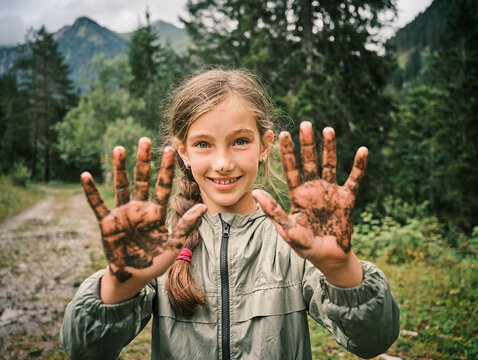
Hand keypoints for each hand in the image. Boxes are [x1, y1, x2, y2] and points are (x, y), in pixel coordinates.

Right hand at [81, 138, 206, 284]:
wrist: (133, 276)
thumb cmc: (155, 261)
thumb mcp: (174, 244)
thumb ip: (187, 225)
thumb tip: (204, 206)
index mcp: (156, 212)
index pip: (163, 186)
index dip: (166, 169)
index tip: (170, 150)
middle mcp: (140, 208)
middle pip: (142, 180)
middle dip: (143, 161)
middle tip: (145, 140)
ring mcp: (123, 214)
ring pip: (121, 186)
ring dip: (119, 168)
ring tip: (119, 148)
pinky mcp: (107, 223)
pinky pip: (98, 205)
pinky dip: (91, 192)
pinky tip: (86, 176)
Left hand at [252, 122, 366, 283]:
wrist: (327, 257)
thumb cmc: (304, 244)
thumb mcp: (287, 229)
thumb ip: (273, 211)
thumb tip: (255, 192)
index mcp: (297, 194)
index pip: (291, 168)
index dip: (288, 152)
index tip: (283, 134)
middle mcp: (313, 188)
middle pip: (309, 161)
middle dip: (307, 144)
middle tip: (305, 124)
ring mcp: (330, 192)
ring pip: (330, 165)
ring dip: (329, 148)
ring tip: (328, 130)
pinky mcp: (346, 198)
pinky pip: (354, 179)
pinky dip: (359, 166)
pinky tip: (363, 150)